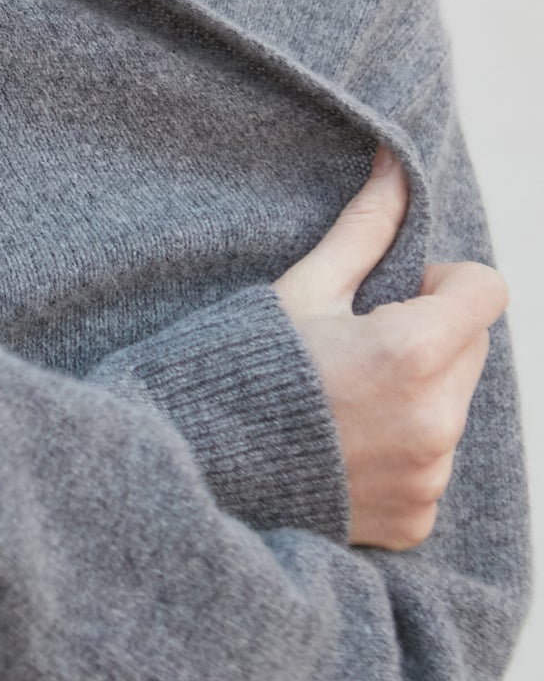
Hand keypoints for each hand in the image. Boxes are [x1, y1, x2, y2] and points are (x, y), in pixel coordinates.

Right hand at [273, 148, 506, 549]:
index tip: (393, 293)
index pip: (485, 290)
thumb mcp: (304, 290)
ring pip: (453, 405)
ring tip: (342, 400)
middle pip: (472, 347)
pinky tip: (343, 445)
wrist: (196, 468)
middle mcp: (435, 421)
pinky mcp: (418, 517)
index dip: (441, 281)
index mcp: (411, 351)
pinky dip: (402, 450)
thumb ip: (367, 228)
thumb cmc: (245, 365)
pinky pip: (434, 462)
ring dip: (418, 392)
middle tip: (355, 345)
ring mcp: (429, 475)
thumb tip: (398, 163)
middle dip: (430, 335)